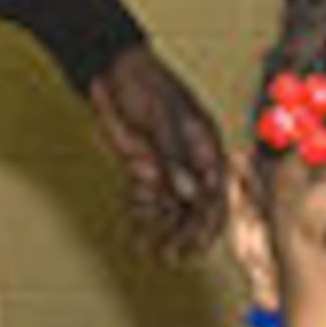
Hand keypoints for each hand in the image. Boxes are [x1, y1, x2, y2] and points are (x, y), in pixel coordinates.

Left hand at [83, 43, 228, 259]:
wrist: (110, 67)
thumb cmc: (143, 85)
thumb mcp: (163, 119)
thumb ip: (177, 157)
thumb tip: (192, 193)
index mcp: (204, 145)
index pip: (215, 192)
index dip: (208, 223)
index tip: (198, 246)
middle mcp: (189, 158)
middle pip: (194, 206)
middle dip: (186, 234)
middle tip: (174, 259)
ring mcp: (165, 163)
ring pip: (169, 206)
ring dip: (164, 231)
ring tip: (154, 253)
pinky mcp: (141, 165)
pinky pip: (145, 198)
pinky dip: (141, 217)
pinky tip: (136, 236)